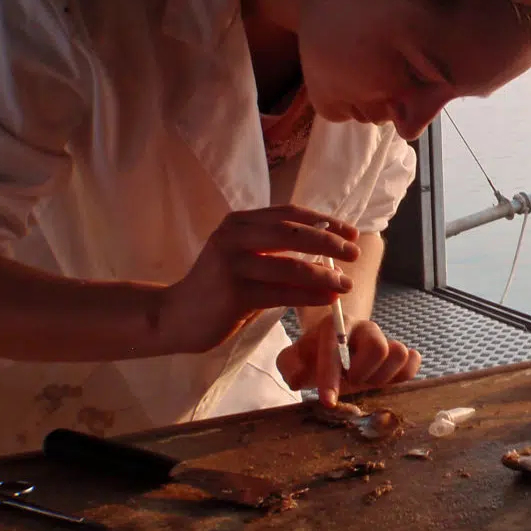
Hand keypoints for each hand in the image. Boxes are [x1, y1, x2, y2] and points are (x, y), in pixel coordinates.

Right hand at [153, 206, 358, 354]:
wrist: (176, 316)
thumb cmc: (220, 288)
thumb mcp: (248, 259)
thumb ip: (278, 250)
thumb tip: (329, 249)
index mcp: (239, 221)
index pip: (289, 214)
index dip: (324, 221)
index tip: (350, 232)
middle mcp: (233, 236)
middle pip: (292, 233)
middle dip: (329, 242)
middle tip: (354, 253)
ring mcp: (231, 264)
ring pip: (290, 266)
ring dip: (324, 275)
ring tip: (346, 283)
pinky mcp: (233, 293)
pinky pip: (281, 293)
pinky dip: (310, 295)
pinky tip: (328, 298)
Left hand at [277, 315, 421, 407]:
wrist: (336, 350)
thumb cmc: (313, 356)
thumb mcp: (292, 358)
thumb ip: (289, 365)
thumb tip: (299, 377)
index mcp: (335, 326)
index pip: (336, 349)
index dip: (331, 377)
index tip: (328, 401)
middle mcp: (364, 328)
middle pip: (378, 347)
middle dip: (363, 373)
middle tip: (351, 383)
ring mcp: (385, 339)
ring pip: (399, 353)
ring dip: (383, 376)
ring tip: (367, 383)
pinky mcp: (402, 353)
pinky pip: (414, 360)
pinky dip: (403, 374)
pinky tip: (386, 381)